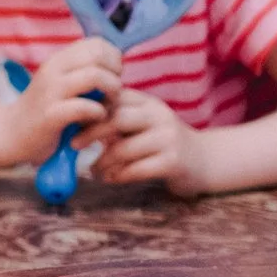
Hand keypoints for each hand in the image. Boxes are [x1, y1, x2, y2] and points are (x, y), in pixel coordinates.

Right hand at [2, 37, 121, 163]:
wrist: (11, 134)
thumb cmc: (45, 110)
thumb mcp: (60, 83)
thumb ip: (81, 72)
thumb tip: (116, 66)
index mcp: (58, 60)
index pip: (97, 43)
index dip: (113, 60)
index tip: (111, 78)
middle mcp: (53, 70)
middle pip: (98, 56)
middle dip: (115, 75)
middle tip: (112, 94)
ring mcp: (51, 91)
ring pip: (95, 77)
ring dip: (111, 93)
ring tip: (107, 106)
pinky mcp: (51, 115)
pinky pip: (85, 107)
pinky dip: (98, 113)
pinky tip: (95, 120)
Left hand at [84, 89, 211, 196]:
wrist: (205, 161)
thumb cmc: (162, 142)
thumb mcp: (143, 123)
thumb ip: (118, 119)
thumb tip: (77, 121)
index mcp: (148, 103)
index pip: (113, 98)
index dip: (90, 109)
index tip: (72, 121)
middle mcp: (159, 116)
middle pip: (116, 119)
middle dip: (91, 132)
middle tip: (74, 144)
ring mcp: (168, 138)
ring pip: (123, 148)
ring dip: (103, 162)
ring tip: (94, 170)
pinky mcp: (173, 162)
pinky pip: (136, 169)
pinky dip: (119, 175)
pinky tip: (111, 178)